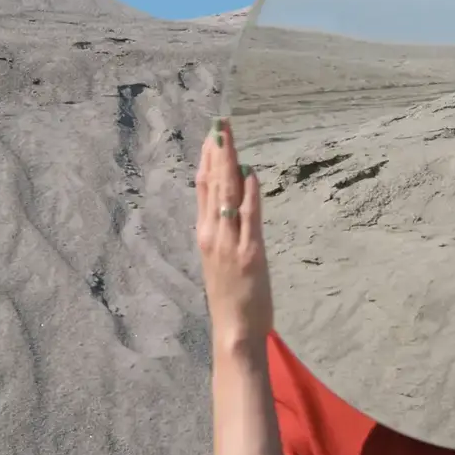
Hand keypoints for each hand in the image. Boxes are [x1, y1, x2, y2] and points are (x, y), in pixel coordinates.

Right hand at [196, 117, 273, 346]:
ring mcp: (229, 243)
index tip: (212, 136)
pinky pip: (249, 218)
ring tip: (229, 137)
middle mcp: (213, 235)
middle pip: (213, 185)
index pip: (203, 189)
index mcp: (205, 235)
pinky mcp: (249, 254)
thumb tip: (231, 204)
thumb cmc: (231, 297)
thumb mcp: (221, 259)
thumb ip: (224, 232)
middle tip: (220, 123)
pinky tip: (251, 174)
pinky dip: (250, 195)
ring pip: (227, 196)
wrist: (234, 331)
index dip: (207, 160)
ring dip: (229, 164)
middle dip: (217, 152)